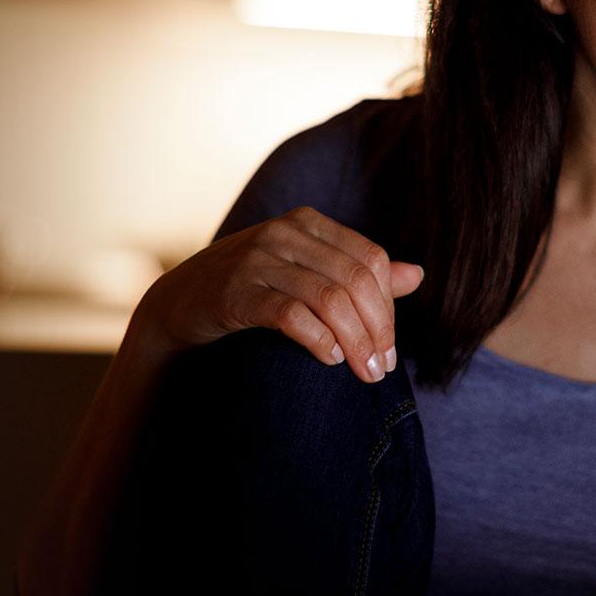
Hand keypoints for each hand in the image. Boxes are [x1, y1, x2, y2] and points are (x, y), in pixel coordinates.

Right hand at [135, 206, 424, 382]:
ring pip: (328, 298)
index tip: (390, 349)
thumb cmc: (250, 289)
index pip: (369, 259)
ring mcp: (257, 259)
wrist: (178, 301)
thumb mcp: (304, 273)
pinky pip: (290, 314)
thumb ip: (358, 273)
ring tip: (364, 372)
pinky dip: (318, 339)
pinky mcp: (235, 291)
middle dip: (377, 329)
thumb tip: (417, 275)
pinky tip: (329, 359)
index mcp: (307, 223)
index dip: (388, 307)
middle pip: (354, 279)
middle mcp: (284, 232)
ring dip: (355, 341)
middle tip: (382, 369)